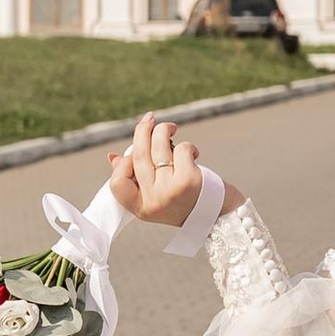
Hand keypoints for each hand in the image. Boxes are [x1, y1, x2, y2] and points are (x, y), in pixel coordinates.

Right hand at [108, 111, 210, 226]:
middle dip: (143, 131)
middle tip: (150, 118)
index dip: (123, 163)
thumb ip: (137, 180)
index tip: (134, 150)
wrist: (221, 217)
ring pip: (158, 147)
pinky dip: (188, 146)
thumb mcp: (159, 196)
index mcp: (142, 209)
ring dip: (164, 130)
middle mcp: (153, 202)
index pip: (117, 183)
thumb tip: (112, 157)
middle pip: (138, 157)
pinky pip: (180, 149)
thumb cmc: (188, 202)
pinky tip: (193, 153)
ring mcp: (169, 191)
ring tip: (171, 128)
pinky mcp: (188, 181)